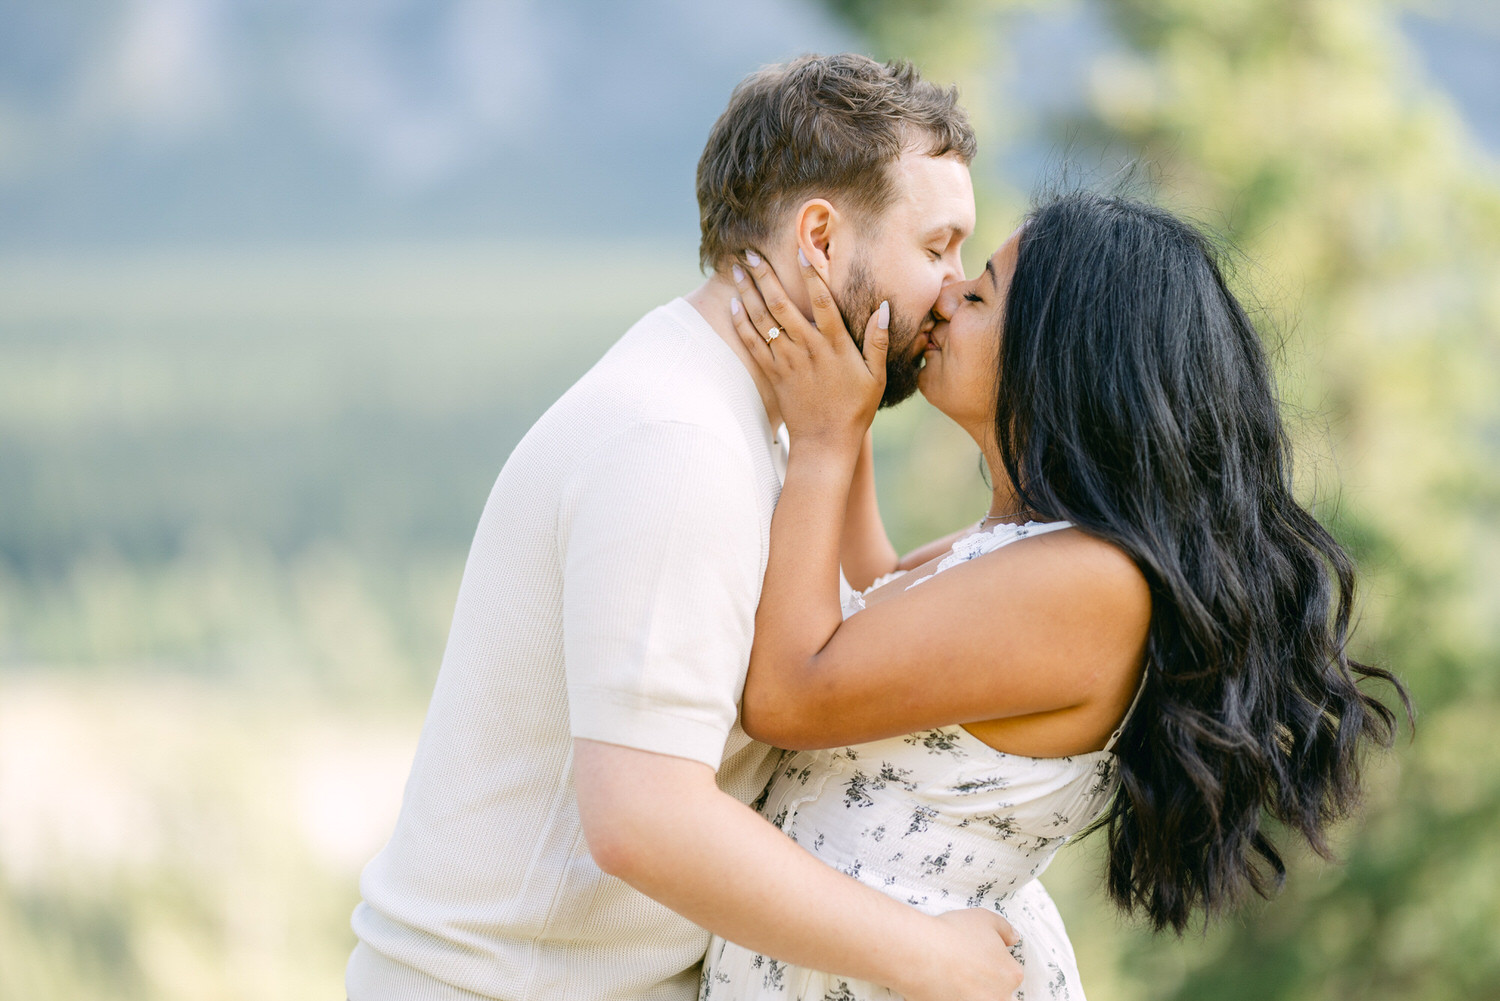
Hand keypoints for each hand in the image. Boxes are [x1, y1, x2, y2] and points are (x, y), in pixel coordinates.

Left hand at [729, 249, 887, 449]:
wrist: (825, 443)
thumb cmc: (854, 409)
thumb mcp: (876, 376)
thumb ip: (877, 341)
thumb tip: (883, 307)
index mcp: (835, 345)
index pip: (821, 301)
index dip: (811, 274)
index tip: (800, 250)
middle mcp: (808, 348)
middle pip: (782, 304)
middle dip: (765, 275)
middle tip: (751, 252)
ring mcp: (787, 361)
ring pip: (763, 320)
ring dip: (748, 292)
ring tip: (737, 269)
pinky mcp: (773, 374)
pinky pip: (753, 343)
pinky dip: (742, 323)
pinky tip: (734, 304)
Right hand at [898, 909, 1023, 1000]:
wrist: (920, 953)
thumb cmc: (951, 935)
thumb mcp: (985, 918)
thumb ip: (1005, 929)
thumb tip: (1012, 937)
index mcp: (1011, 974)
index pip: (1011, 974)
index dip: (994, 963)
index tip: (980, 958)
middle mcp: (1000, 996)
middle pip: (999, 992)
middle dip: (985, 983)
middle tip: (966, 970)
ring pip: (982, 999)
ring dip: (972, 992)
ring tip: (954, 979)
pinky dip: (954, 996)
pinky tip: (944, 987)